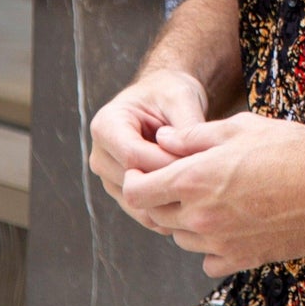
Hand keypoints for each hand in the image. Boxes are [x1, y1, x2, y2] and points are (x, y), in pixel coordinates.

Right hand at [88, 70, 207, 231]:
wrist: (162, 99)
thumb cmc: (169, 94)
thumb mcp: (180, 98)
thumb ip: (187, 127)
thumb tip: (197, 159)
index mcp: (106, 125)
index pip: (132, 156)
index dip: (166, 164)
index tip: (198, 165)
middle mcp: (100, 155)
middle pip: (132, 182)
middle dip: (170, 185)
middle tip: (205, 188)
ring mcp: (108, 177)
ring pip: (137, 203)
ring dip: (168, 202)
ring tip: (201, 198)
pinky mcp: (122, 192)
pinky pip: (142, 211)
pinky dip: (166, 211)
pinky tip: (192, 206)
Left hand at [121, 113, 304, 277]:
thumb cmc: (292, 148)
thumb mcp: (240, 128)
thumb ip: (194, 137)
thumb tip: (164, 139)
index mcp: (193, 179)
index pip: (137, 192)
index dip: (136, 179)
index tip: (146, 171)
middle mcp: (200, 216)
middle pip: (156, 216)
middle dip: (162, 198)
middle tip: (186, 181)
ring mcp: (220, 242)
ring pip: (181, 238)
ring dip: (186, 221)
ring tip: (216, 198)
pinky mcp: (242, 259)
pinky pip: (209, 259)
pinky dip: (212, 246)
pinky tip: (232, 225)